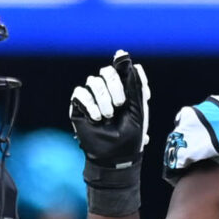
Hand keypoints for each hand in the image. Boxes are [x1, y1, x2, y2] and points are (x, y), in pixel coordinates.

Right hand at [69, 51, 148, 213]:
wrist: (115, 157)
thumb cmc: (130, 137)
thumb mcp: (139, 111)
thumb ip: (136, 86)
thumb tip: (130, 61)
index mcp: (125, 89)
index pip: (122, 68)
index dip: (125, 70)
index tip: (130, 79)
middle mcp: (108, 90)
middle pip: (107, 71)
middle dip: (115, 86)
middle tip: (120, 104)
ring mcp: (93, 97)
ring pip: (93, 81)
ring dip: (103, 99)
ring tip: (108, 116)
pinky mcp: (79, 106)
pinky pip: (80, 94)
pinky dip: (89, 105)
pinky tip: (96, 118)